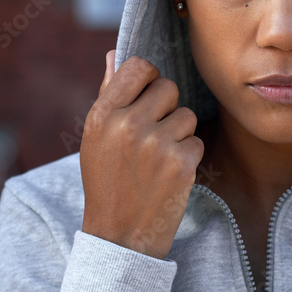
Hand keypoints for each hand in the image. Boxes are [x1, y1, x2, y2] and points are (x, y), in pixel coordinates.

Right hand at [80, 51, 203, 257]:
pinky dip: (187, 156)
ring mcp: (156, 144)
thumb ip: (109, 95)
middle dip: (166, 107)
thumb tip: (115, 54)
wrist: (119, 236)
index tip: (147, 96)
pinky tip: (168, 174)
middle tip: (152, 135)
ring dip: (178, 134)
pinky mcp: (181, 163)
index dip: (148, 79)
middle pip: (169, 88)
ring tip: (158, 158)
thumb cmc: (107, 182)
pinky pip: (196, 140)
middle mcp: (128, 124)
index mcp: (102, 114)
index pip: (138, 67)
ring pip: (186, 115)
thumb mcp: (96, 139)